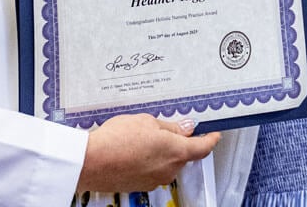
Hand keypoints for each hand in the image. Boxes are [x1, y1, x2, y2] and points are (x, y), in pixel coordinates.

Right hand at [76, 114, 219, 193]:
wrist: (92, 162)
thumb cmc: (117, 140)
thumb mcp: (147, 121)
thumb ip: (170, 127)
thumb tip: (185, 128)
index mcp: (176, 151)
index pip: (203, 147)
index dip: (211, 139)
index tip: (213, 135)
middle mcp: (169, 169)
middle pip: (183, 155)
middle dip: (178, 142)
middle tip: (165, 128)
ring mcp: (155, 179)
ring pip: (166, 163)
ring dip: (161, 151)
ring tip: (141, 137)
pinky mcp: (141, 185)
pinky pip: (152, 170)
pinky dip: (148, 160)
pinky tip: (133, 150)